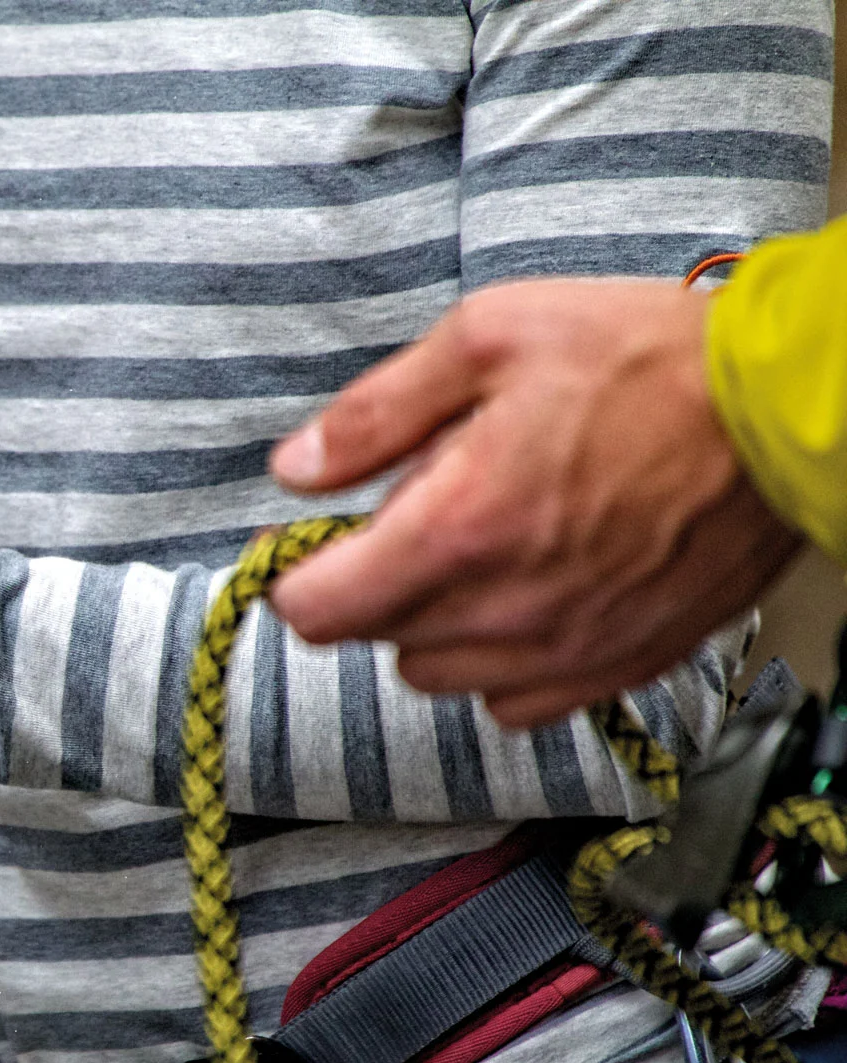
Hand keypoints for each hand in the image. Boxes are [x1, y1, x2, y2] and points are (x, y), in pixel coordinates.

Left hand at [266, 278, 802, 728]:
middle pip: (376, 639)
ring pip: (438, 675)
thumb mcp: (489, 338)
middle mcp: (504, 609)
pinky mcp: (616, 668)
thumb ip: (375, 414)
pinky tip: (528, 595)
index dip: (299, 576)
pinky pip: (513, 703)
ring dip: (434, 624)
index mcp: (457, 528)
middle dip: (376, 583)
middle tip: (422, 514)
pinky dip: (500, 663)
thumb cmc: (648, 359)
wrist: (789, 408)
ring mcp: (563, 650)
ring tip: (483, 548)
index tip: (314, 545)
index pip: (318, 611)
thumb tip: (295, 470)